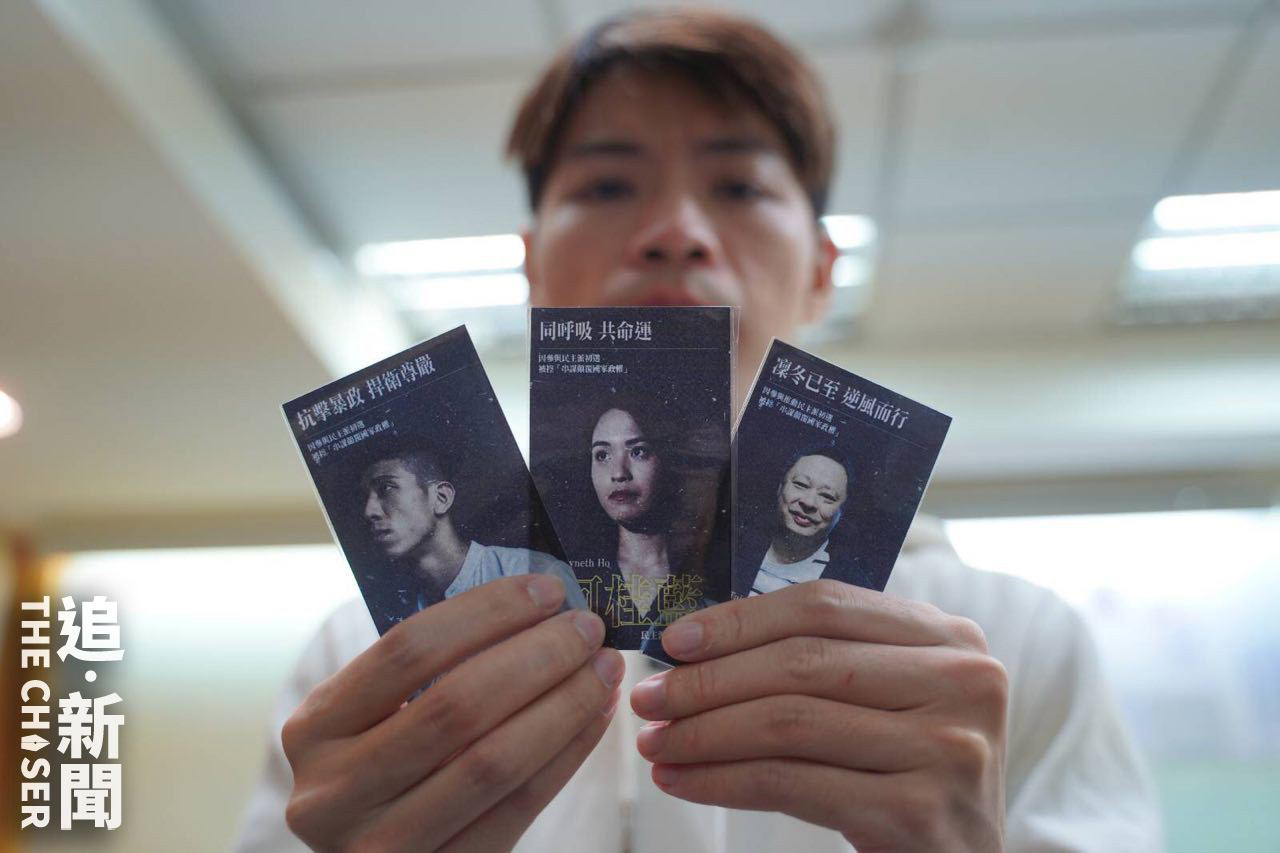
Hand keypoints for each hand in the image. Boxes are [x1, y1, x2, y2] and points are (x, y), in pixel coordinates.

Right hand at [283, 574, 624, 851]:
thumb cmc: (388, 765)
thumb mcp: (376, 718)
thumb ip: (428, 669)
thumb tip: (534, 603)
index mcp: (314, 728)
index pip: (407, 650)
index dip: (486, 613)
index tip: (547, 590)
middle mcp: (333, 791)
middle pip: (457, 705)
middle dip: (537, 656)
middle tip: (588, 628)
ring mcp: (381, 845)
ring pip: (495, 760)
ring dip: (564, 704)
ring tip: (603, 669)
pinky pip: (519, 806)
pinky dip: (568, 753)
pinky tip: (594, 716)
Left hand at [630, 579, 1006, 851]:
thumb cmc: (910, 773)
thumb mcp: (894, 698)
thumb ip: (830, 659)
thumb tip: (701, 640)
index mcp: (951, 637)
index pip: (825, 606)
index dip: (740, 620)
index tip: (674, 641)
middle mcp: (962, 683)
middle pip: (802, 662)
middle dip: (709, 680)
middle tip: (649, 697)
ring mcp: (946, 748)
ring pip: (789, 722)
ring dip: (704, 732)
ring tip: (654, 742)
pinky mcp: (918, 813)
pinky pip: (791, 784)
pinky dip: (723, 781)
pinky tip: (683, 781)